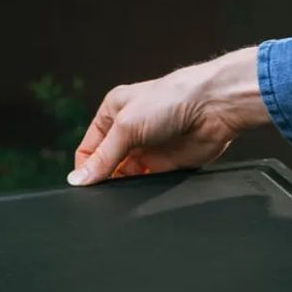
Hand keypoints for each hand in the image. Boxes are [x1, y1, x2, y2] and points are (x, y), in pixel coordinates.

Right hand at [69, 48, 268, 185]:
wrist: (213, 107)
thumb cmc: (171, 99)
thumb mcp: (126, 126)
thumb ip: (103, 157)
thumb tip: (78, 179)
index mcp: (113, 113)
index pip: (89, 148)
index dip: (85, 168)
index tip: (85, 185)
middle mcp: (128, 131)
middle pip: (105, 164)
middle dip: (103, 178)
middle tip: (102, 191)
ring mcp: (147, 149)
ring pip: (124, 176)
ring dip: (121, 185)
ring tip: (121, 191)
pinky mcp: (165, 164)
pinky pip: (145, 183)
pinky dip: (140, 190)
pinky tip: (138, 192)